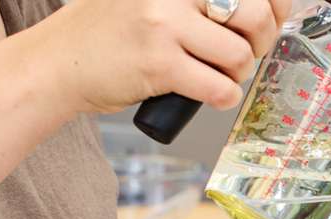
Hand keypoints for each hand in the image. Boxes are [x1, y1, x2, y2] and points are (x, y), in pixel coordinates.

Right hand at [29, 0, 293, 115]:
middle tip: (244, 54)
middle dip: (260, 41)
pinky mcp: (160, 64)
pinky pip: (219, 87)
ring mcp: (164, 25)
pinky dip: (225, 97)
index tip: (272, 17)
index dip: (273, 4)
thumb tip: (260, 9)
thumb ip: (194, 1)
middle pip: (253, 12)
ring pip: (240, 54)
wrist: (57, 63)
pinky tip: (213, 95)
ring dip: (239, 74)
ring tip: (219, 76)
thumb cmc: (107, 34)